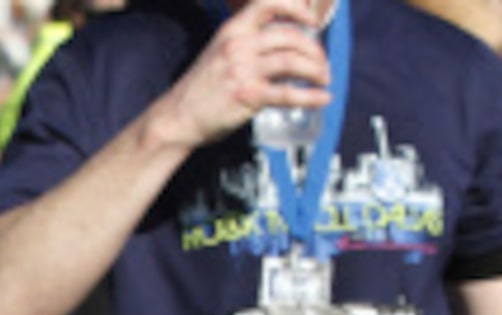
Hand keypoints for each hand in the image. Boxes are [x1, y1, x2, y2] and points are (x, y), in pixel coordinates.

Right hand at [152, 0, 329, 154]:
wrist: (178, 117)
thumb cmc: (201, 88)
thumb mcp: (220, 52)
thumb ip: (247, 44)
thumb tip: (284, 46)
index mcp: (233, 30)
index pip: (269, 4)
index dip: (296, 9)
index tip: (312, 22)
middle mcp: (239, 45)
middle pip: (290, 37)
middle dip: (314, 50)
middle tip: (321, 64)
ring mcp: (243, 70)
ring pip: (293, 62)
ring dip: (316, 70)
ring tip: (323, 79)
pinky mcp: (248, 96)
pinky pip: (288, 93)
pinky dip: (311, 96)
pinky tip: (323, 98)